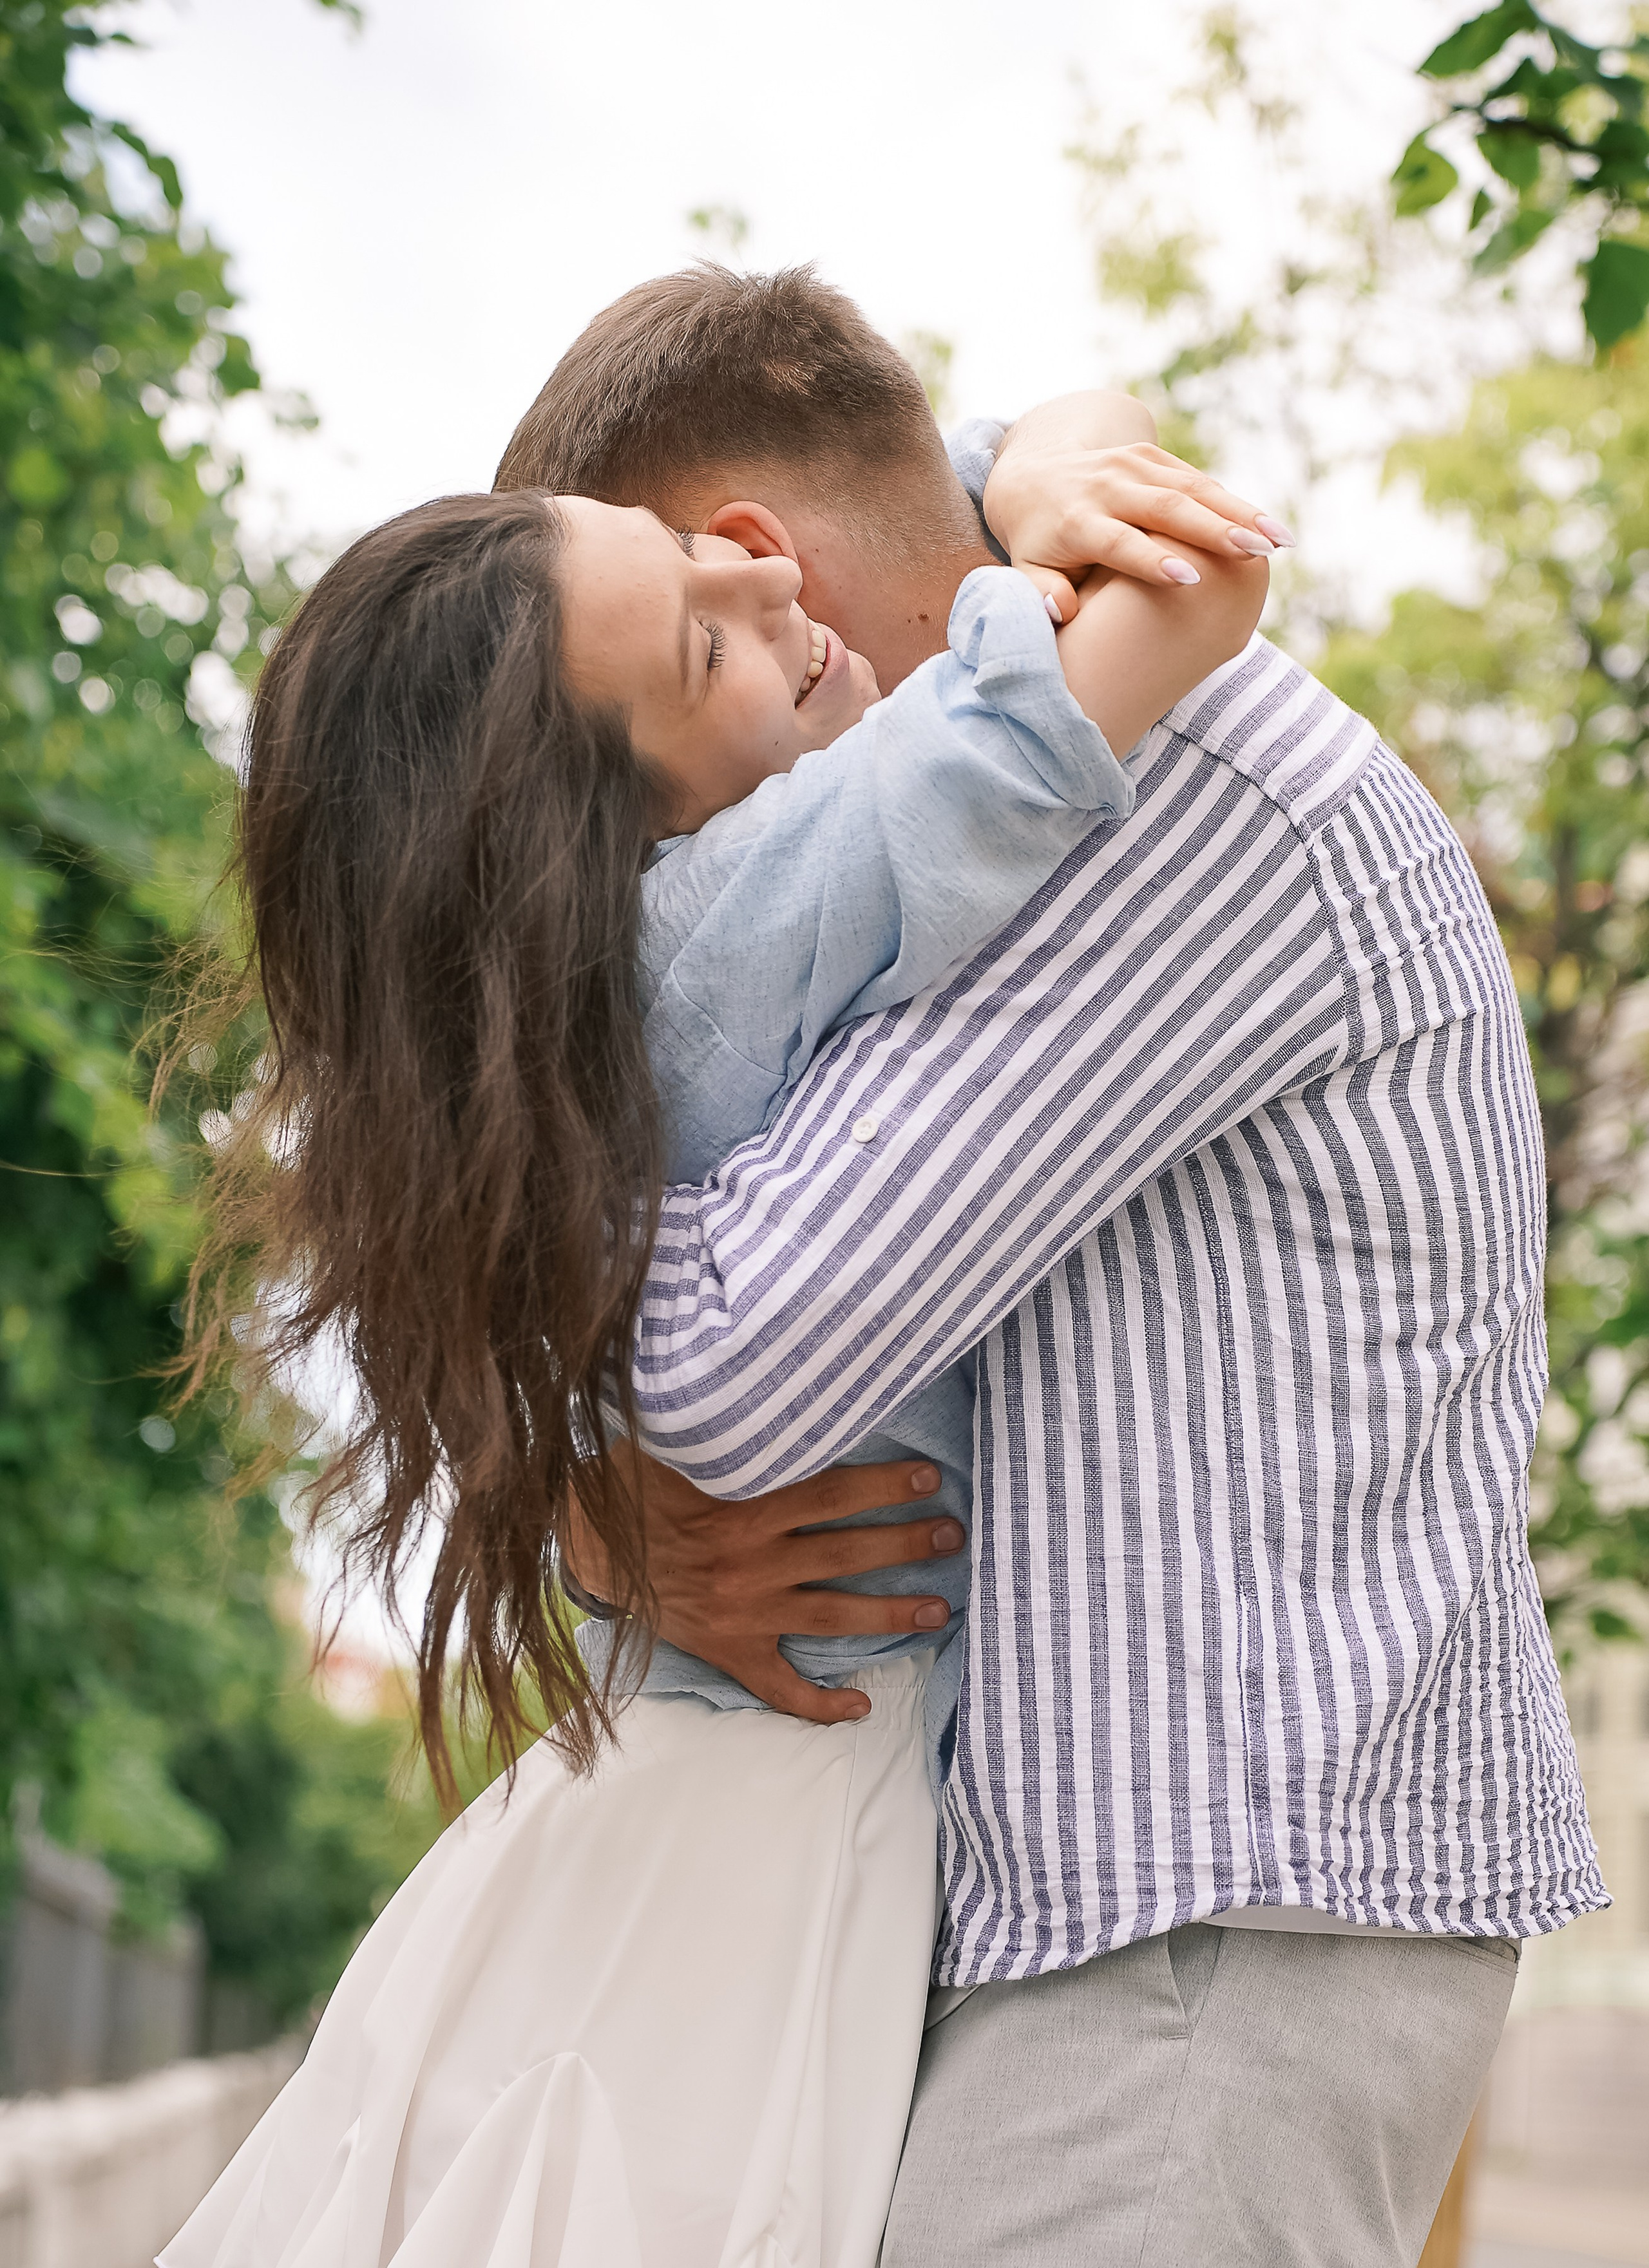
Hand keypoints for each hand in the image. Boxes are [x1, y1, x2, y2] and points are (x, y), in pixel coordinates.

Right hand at [565, 1452, 964, 1724]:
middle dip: (904, 1545)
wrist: (590, 1546)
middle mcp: (750, 1564)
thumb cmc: (640, 1484)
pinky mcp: (731, 1650)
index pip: (828, 1493)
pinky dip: (820, 1703)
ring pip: (831, 1615)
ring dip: (890, 1614)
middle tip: (953, 1536)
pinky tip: (862, 1705)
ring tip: (939, 1609)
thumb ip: (729, 1426)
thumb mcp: (678, 1443)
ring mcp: (744, 1613)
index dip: (882, 1486)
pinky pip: (780, 1686)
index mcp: (741, 1510)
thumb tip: (769, 1377)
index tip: (928, 1477)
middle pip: (844, 1553)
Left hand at [984, 436, 1292, 623]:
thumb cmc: (1036, 542)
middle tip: (1257, 554)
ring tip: (1280, 542)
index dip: (1152, 561)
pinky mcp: (1148, 456)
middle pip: (1166, 507)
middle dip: (1215, 530)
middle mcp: (1106, 485)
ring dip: (1239, 512)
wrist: (1030, 478)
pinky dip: (1233, 500)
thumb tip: (1060, 611)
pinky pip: (1195, 478)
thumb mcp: (1025, 570)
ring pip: (1192, 487)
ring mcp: (1130, 465)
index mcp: (1076, 520)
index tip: (1190, 580)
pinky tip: (1267, 525)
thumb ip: (1039, 592)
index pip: (1118, 541)